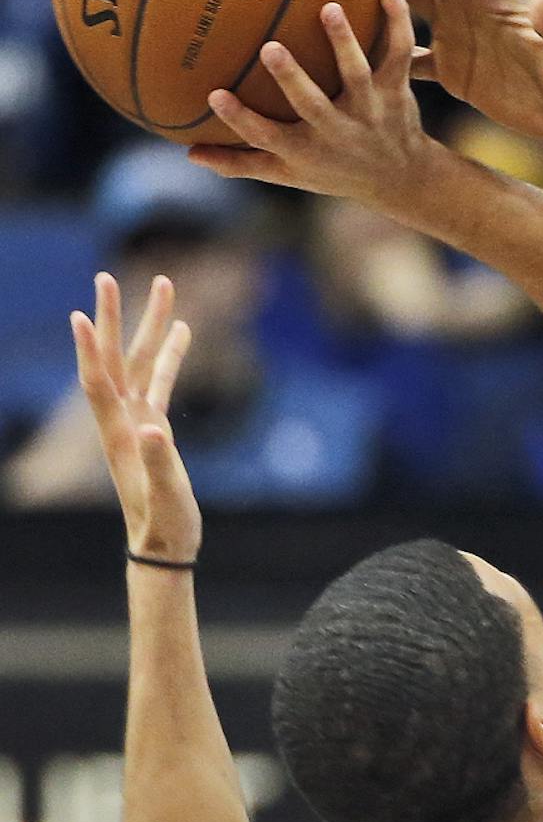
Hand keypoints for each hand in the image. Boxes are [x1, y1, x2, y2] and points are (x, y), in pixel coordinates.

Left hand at [70, 272, 198, 563]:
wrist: (163, 545)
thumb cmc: (165, 524)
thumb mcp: (166, 495)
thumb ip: (159, 461)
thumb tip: (155, 428)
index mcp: (120, 433)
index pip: (98, 383)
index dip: (90, 351)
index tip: (81, 315)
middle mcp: (124, 419)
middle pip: (116, 359)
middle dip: (115, 318)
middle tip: (107, 276)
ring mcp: (139, 420)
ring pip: (142, 362)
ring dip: (150, 325)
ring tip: (166, 286)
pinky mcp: (156, 426)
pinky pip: (161, 380)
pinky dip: (171, 354)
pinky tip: (183, 331)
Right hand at [190, 0, 444, 209]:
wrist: (404, 180)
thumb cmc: (334, 171)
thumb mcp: (290, 173)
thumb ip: (241, 162)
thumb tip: (188, 153)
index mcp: (306, 149)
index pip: (267, 137)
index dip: (241, 119)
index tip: (214, 95)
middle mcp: (338, 130)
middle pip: (313, 104)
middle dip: (292, 79)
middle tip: (270, 48)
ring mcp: (370, 108)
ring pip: (358, 75)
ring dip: (345, 43)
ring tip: (330, 8)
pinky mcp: (396, 89)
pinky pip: (398, 53)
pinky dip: (398, 23)